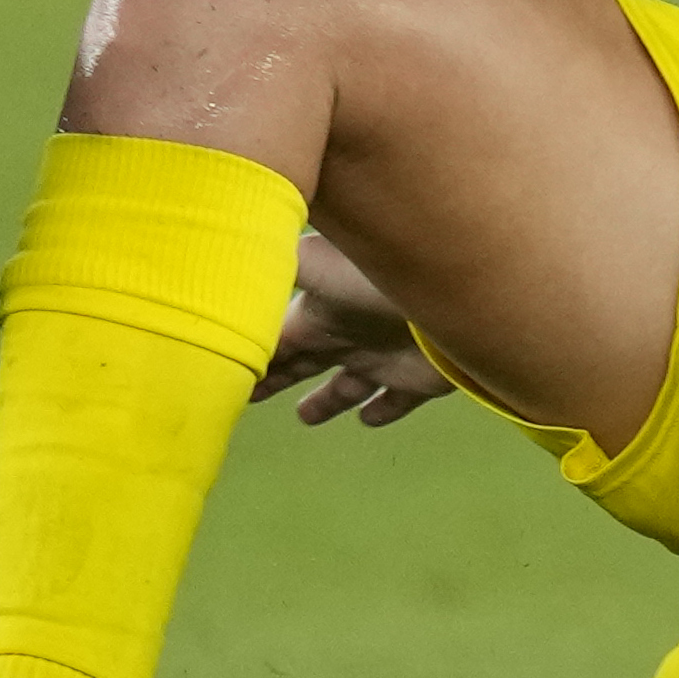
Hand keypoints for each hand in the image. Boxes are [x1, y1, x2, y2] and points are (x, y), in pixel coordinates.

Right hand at [250, 235, 456, 428]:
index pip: (275, 340)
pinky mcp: (417, 380)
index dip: (253, 357)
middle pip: (302, 362)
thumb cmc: (375, 281)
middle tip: (249, 397)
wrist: (453, 299)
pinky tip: (369, 420)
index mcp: (317, 311)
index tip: (225, 373)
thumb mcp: (314, 264)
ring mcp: (382, 356)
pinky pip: (397, 401)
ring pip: (347, 385)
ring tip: (306, 417)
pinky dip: (383, 411)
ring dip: (326, 400)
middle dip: (276, 377)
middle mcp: (346, 333)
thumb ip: (273, 266)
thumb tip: (231, 257)